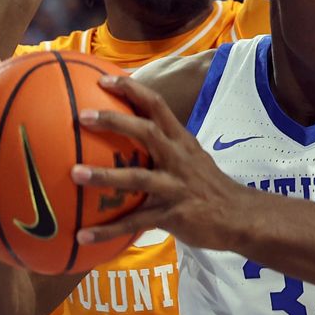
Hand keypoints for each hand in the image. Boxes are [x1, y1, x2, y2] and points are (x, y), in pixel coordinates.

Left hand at [69, 74, 249, 249]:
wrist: (240, 217)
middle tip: (83, 116)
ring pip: (137, 178)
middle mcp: (178, 159)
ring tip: (74, 174)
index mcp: (181, 142)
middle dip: (114, 121)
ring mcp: (175, 187)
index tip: (104, 79)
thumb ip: (166, 147)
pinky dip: (107, 230)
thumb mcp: (193, 159)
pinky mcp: (172, 215)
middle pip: (146, 132)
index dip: (131, 89)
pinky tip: (82, 235)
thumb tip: (132, 138)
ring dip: (104, 176)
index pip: (157, 105)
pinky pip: (135, 223)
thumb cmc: (210, 187)